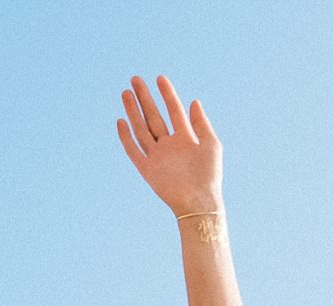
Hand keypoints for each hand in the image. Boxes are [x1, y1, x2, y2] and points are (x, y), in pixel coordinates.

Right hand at [117, 75, 222, 216]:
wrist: (200, 202)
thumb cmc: (209, 175)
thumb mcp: (211, 144)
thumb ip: (201, 123)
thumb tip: (194, 101)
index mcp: (185, 139)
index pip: (174, 111)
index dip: (168, 94)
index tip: (160, 78)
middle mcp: (169, 146)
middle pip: (153, 117)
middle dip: (144, 98)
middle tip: (135, 79)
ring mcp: (157, 157)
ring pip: (141, 129)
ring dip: (133, 111)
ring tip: (126, 93)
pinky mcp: (147, 169)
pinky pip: (133, 151)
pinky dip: (126, 137)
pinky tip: (121, 121)